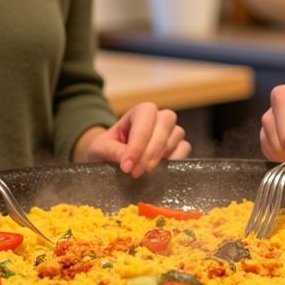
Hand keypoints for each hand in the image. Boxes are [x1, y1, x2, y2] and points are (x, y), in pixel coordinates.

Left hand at [74, 103, 189, 175]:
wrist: (112, 158)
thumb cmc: (106, 149)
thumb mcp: (100, 149)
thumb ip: (111, 152)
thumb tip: (128, 162)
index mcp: (139, 111)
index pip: (145, 117)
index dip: (138, 143)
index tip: (127, 166)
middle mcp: (158, 117)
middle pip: (165, 122)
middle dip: (152, 149)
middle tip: (137, 172)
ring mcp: (170, 131)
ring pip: (176, 135)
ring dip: (161, 156)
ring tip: (144, 173)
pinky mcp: (179, 146)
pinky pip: (184, 149)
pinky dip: (174, 160)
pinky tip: (158, 172)